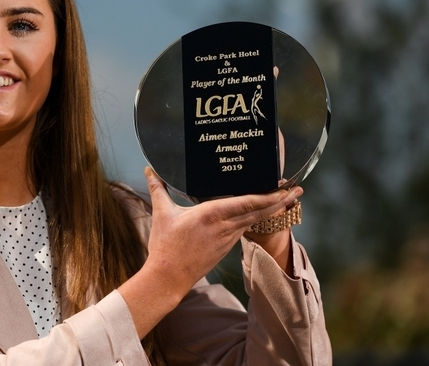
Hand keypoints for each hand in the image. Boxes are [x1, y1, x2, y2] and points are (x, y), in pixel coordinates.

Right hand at [118, 167, 299, 337]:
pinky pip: (245, 229)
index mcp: (211, 214)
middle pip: (260, 212)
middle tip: (298, 190)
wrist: (169, 276)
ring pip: (255, 221)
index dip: (269, 194)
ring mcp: (227, 239)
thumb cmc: (165, 245)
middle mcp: (225, 226)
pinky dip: (257, 220)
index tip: (284, 186)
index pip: (248, 202)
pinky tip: (260, 215)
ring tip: (286, 199)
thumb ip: (158, 189)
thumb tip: (149, 170)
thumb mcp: (162, 213)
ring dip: (272, 210)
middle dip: (281, 201)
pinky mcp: (225, 248)